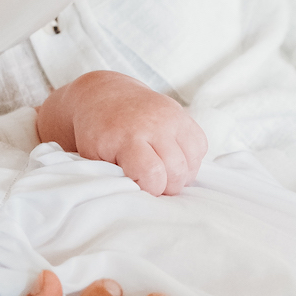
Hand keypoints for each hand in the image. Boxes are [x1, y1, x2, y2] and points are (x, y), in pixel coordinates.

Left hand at [37, 71, 206, 195]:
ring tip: (164, 173)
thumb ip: (114, 177)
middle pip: (177, 170)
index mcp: (127, 137)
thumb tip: (135, 200)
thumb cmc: (98, 134)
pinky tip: (173, 159)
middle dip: (168, 186)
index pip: (152, 173)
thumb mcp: (94, 157)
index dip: (150, 189)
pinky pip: (201, 146)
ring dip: (182, 175)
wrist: (105, 95)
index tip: (140, 187)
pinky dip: (191, 159)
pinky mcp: (183, 114)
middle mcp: (153, 124)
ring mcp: (171, 117)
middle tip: (153, 184)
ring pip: (192, 160)